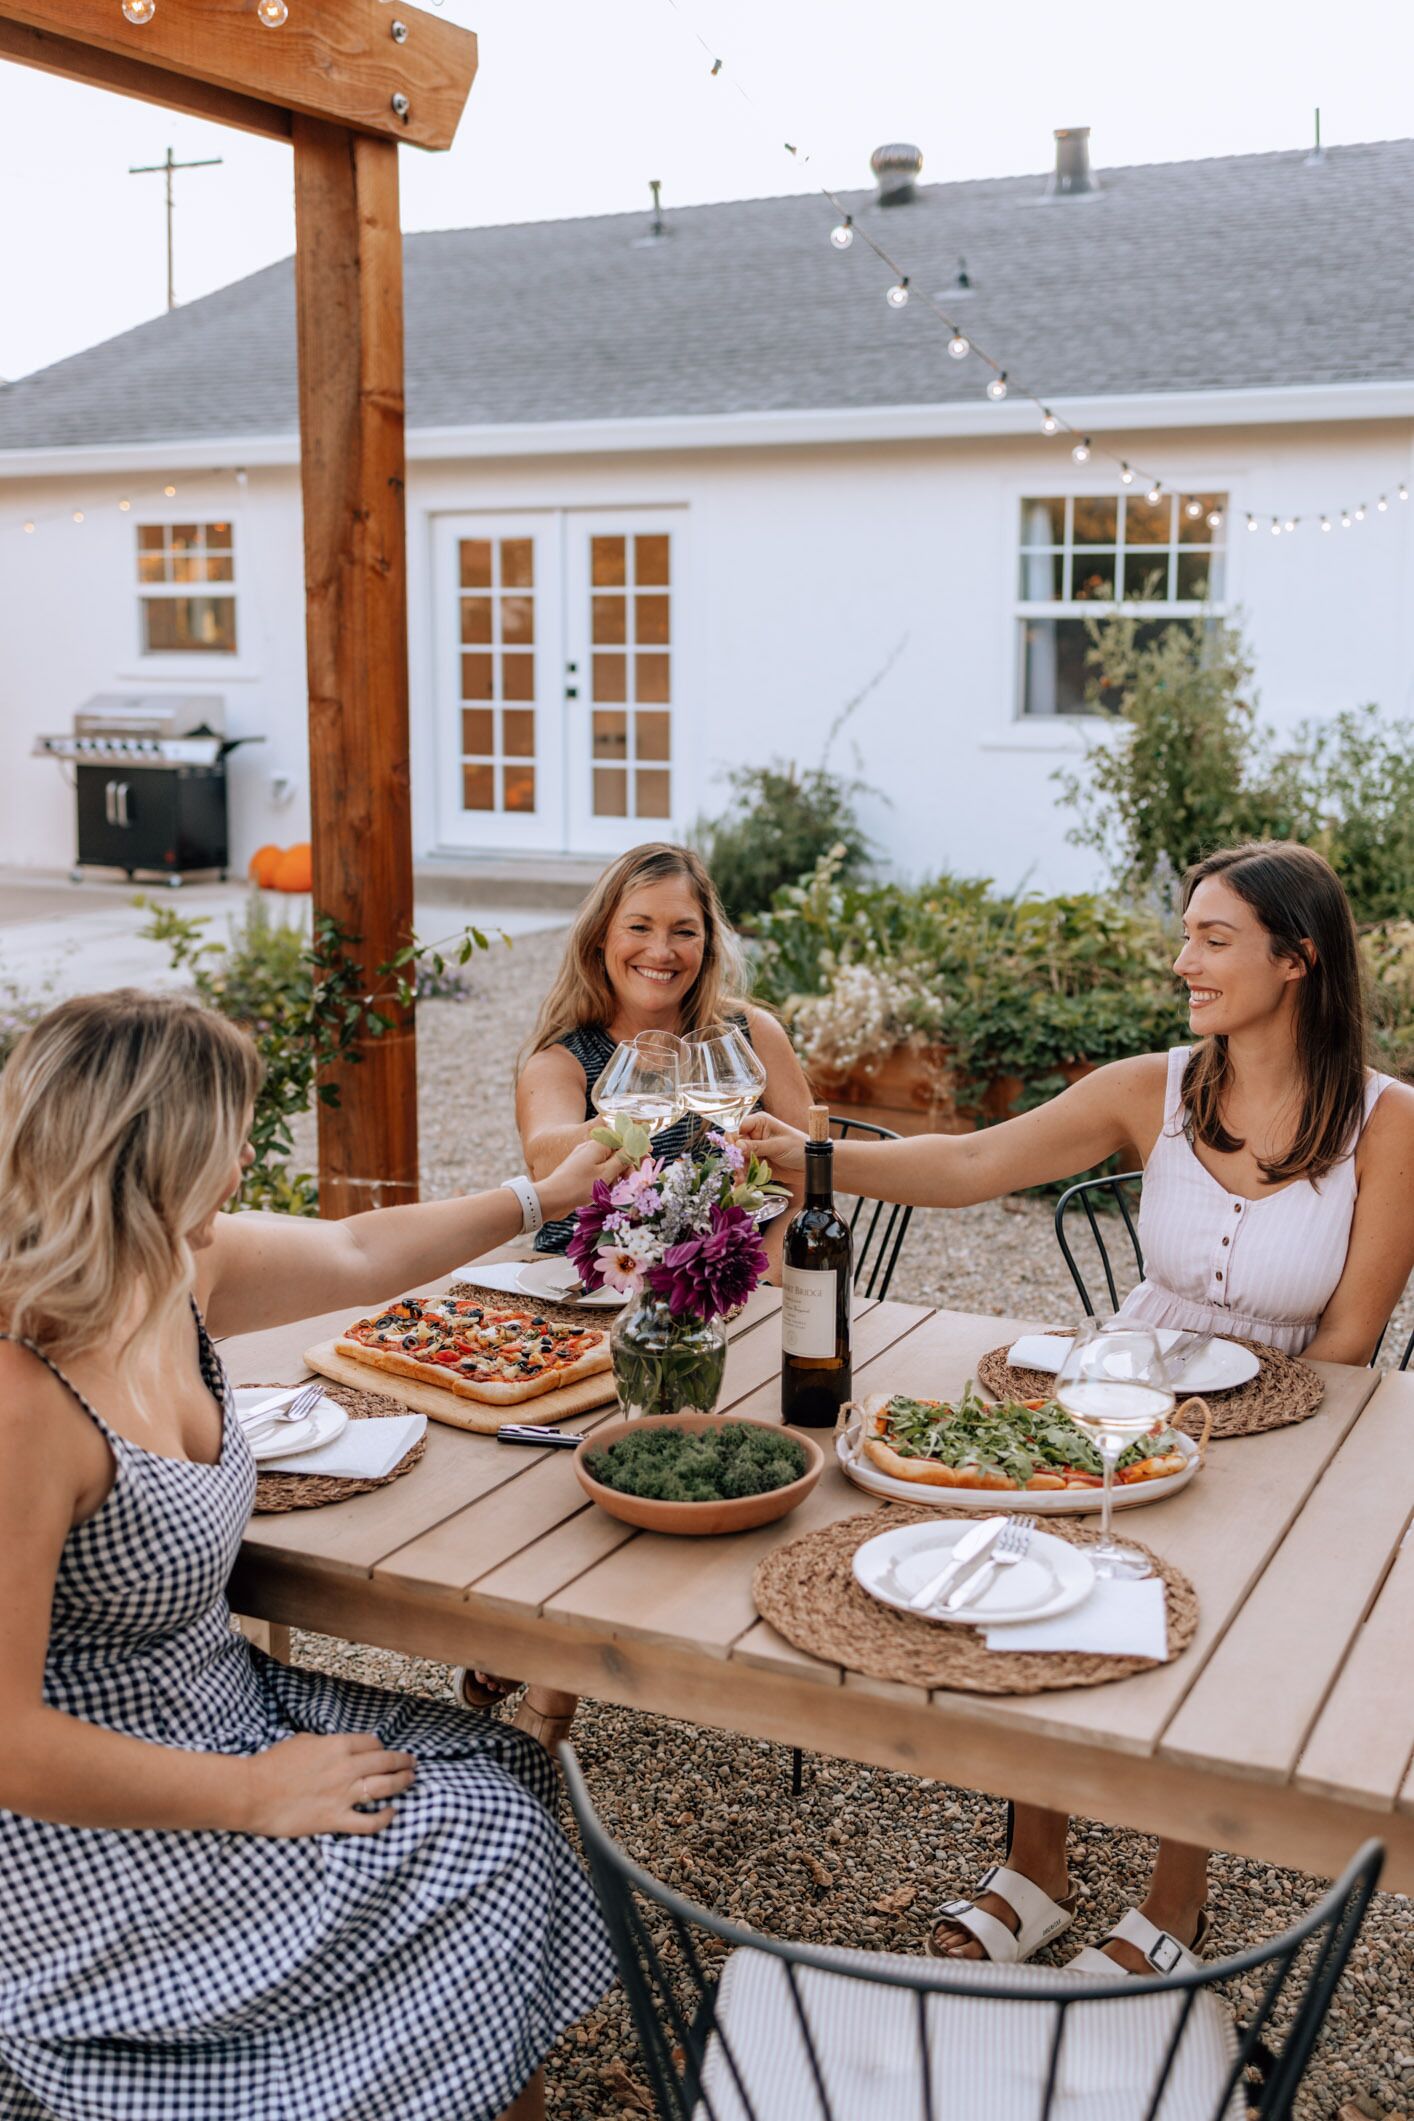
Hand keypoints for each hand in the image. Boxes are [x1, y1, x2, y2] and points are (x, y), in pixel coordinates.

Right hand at [239, 1731, 414, 1837]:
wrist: (253, 1792)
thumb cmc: (273, 1764)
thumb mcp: (303, 1741)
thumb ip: (326, 1743)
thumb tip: (337, 1746)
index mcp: (338, 1745)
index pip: (373, 1742)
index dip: (381, 1746)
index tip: (382, 1751)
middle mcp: (346, 1767)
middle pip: (385, 1761)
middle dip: (403, 1761)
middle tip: (412, 1763)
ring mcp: (343, 1794)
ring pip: (385, 1787)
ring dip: (402, 1782)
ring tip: (411, 1780)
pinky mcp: (336, 1819)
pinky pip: (369, 1821)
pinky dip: (384, 1818)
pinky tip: (391, 1813)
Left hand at [536, 1133, 627, 1221]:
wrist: (551, 1199)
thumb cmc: (578, 1186)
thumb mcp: (606, 1173)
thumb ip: (622, 1159)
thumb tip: (636, 1146)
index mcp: (598, 1144)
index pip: (623, 1142)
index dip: (634, 1153)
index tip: (644, 1165)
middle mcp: (590, 1148)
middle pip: (616, 1154)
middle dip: (625, 1168)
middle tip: (630, 1183)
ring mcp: (584, 1159)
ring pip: (608, 1165)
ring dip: (615, 1176)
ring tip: (616, 1190)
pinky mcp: (579, 1170)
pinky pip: (598, 1172)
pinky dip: (604, 1181)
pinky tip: (605, 1193)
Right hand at [738, 1111, 807, 1173]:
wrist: (809, 1165)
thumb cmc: (799, 1147)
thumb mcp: (778, 1146)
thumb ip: (757, 1146)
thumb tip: (737, 1146)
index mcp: (759, 1122)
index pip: (738, 1126)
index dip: (733, 1138)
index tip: (733, 1151)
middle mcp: (754, 1134)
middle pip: (735, 1143)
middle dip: (735, 1157)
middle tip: (738, 1168)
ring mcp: (754, 1149)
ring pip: (738, 1158)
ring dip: (738, 1168)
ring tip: (742, 1178)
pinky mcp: (756, 1162)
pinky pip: (744, 1168)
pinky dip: (742, 1175)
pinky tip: (741, 1182)